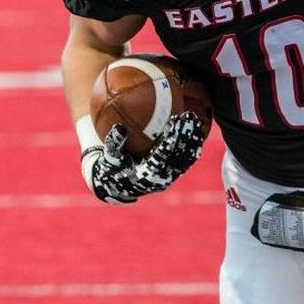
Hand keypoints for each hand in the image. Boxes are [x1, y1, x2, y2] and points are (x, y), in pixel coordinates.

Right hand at [83, 113, 204, 204]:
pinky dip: (192, 145)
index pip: (162, 156)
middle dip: (185, 136)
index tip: (174, 121)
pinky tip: (195, 128)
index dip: (169, 139)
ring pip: (186, 158)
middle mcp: (160, 180)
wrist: (118, 187)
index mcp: (144, 177)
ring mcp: (169, 178)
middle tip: (189, 116)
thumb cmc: (111, 168)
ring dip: (192, 138)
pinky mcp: (174, 175)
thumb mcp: (108, 158)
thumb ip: (113, 144)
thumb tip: (119, 128)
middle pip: (178, 156)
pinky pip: (187, 159)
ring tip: (193, 118)